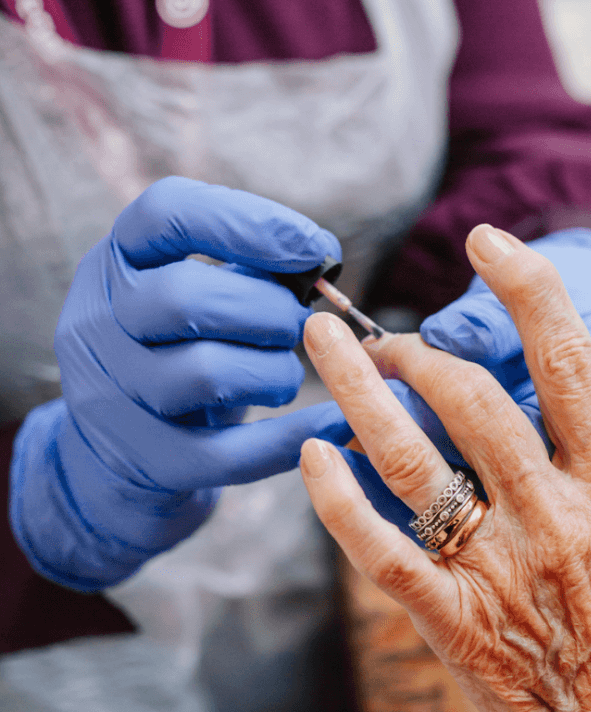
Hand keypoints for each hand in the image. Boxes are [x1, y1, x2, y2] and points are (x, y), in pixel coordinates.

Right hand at [10, 176, 350, 590]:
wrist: (122, 447)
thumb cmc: (181, 351)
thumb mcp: (200, 295)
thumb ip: (251, 268)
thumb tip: (319, 255)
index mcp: (116, 261)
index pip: (168, 213)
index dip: (251, 223)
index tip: (317, 248)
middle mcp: (98, 321)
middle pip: (188, 298)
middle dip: (269, 311)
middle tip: (302, 326)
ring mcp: (112, 396)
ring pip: (207, 375)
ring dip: (275, 372)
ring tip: (288, 373)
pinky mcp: (147, 460)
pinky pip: (228, 453)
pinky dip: (289, 438)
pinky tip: (334, 422)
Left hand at [298, 224, 590, 711]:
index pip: (572, 361)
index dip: (526, 287)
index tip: (487, 239)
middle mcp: (557, 520)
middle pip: (471, 400)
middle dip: (416, 346)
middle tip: (386, 331)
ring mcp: (498, 573)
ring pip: (410, 462)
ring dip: (356, 395)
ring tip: (321, 347)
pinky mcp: (452, 623)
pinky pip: (377, 550)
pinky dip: (336, 499)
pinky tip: (311, 456)